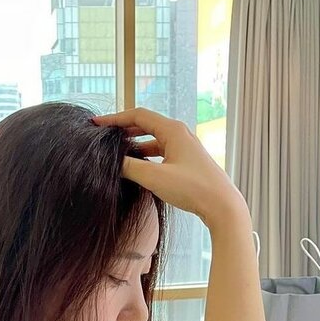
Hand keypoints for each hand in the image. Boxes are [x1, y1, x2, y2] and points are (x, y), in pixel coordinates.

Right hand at [91, 107, 247, 228]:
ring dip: (135, 143)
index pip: (138, 115)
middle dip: (124, 129)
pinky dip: (146, 154)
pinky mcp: (187, 161)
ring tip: (117, 151)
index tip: (97, 124)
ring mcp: (184, 147)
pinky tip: (137, 165)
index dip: (115, 118)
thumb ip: (130, 167)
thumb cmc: (193, 189)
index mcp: (173, 130)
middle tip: (104, 136)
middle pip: (145, 124)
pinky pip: (161, 151)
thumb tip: (113, 162)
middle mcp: (180, 134)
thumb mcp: (155, 177)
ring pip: (153, 139)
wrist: (222, 205)